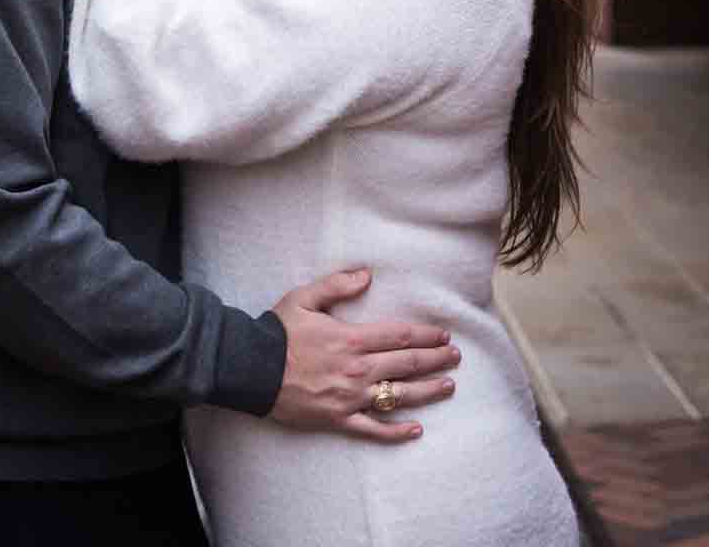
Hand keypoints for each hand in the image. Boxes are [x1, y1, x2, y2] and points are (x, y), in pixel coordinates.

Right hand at [268, 269, 458, 441]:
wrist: (253, 369)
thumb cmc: (278, 331)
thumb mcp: (305, 297)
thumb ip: (337, 284)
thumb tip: (367, 275)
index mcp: (352, 338)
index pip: (399, 336)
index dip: (425, 335)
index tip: (444, 335)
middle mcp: (357, 370)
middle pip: (406, 365)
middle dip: (435, 360)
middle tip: (456, 357)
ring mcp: (350, 398)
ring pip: (398, 397)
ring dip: (427, 392)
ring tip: (448, 386)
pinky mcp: (339, 420)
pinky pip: (374, 430)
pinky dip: (396, 432)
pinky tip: (416, 430)